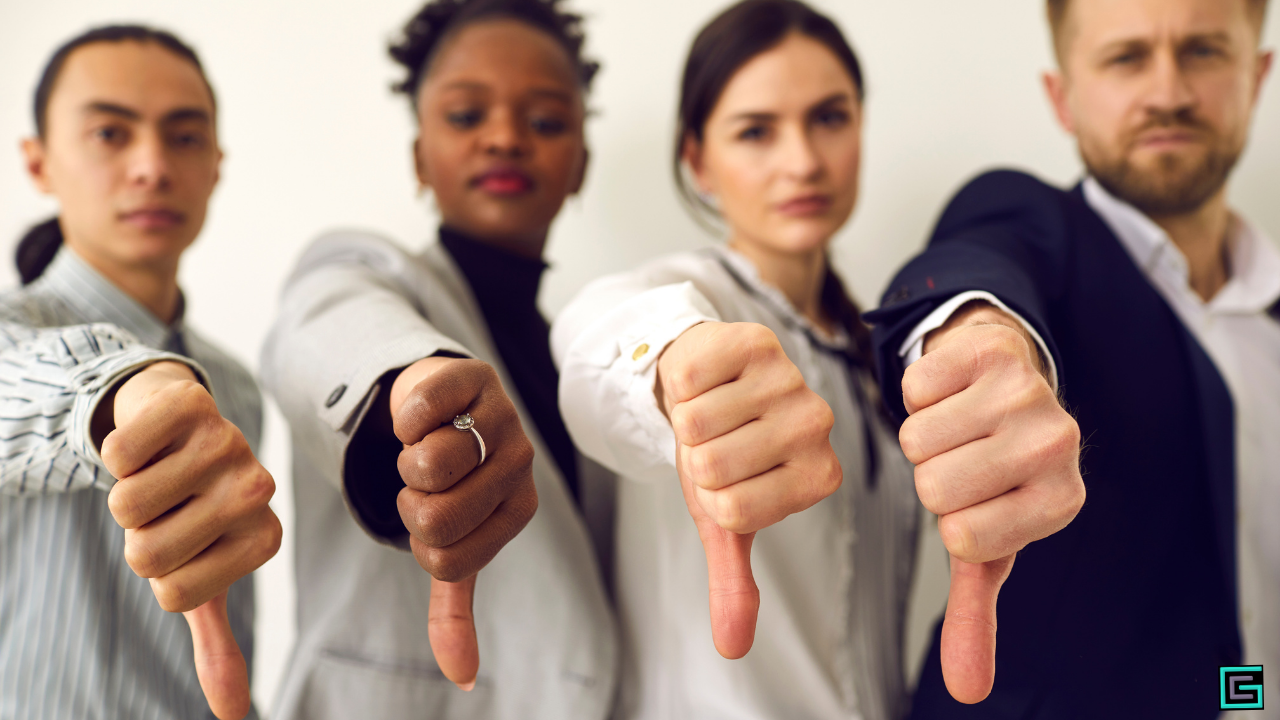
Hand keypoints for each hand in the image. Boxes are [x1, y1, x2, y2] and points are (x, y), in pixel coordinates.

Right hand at [101, 361, 281, 719]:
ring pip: (126, 502)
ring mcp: (230, 443)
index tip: (183, 542)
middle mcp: (258, 491)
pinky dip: (116, 450)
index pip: (173, 594)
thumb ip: (219, 643)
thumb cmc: (190, 509)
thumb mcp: (203, 575)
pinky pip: (118, 450)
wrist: (180, 425)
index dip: (159, 572)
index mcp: (263, 539)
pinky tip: (151, 440)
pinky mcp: (194, 404)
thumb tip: (234, 716)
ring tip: (158, 474)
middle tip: (164, 509)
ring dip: (123, 491)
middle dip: (135, 534)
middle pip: (146, 553)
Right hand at [389, 356, 537, 690]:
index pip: (445, 560)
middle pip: (433, 517)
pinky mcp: (474, 378)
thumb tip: (461, 678)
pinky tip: (424, 414)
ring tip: (426, 445)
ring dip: (405, 459)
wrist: (448, 400)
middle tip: (425, 480)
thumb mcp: (454, 540)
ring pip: (424, 465)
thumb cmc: (452, 478)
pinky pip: (416, 413)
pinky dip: (402, 418)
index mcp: (518, 511)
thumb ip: (454, 607)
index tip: (431, 512)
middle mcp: (521, 465)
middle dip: (409, 501)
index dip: (419, 540)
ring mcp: (502, 418)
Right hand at [656, 322, 841, 658]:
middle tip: (715, 437)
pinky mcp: (756, 341)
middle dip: (695, 454)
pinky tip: (705, 379)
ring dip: (686, 417)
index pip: (732, 508)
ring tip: (711, 408)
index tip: (726, 473)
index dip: (709, 492)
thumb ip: (733, 579)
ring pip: (698, 422)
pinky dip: (680, 383)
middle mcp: (817, 427)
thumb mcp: (724, 517)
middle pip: (713, 465)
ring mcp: (791, 380)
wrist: (708, 377)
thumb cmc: (721, 448)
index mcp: (817, 478)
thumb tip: (731, 648)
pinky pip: (688, 381)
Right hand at [901, 301, 1082, 703]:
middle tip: (962, 461)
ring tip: (957, 427)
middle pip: (934, 484)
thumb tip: (966, 691)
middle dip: (931, 476)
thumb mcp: (987, 543)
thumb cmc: (994, 473)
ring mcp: (1030, 393)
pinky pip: (913, 387)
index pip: (962, 535)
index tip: (975, 502)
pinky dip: (917, 392)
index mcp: (1060, 503)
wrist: (1006, 382)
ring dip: (921, 435)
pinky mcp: (995, 351)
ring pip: (917, 436)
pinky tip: (950, 391)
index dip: (949, 520)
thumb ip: (975, 614)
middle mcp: (1057, 446)